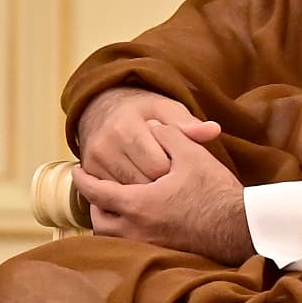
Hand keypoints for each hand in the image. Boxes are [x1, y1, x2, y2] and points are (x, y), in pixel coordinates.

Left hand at [75, 119, 251, 260]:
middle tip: (97, 189)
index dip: (83, 180)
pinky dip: (125, 233)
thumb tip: (151, 126)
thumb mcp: (191, 153)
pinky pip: (130, 245)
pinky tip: (137, 220)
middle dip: (94, 204)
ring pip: (112, 237)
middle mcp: (137, 230)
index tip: (77, 171)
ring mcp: (150, 245)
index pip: (96, 193)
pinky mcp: (164, 253)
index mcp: (138, 205)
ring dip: (109, 220)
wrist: (242, 228)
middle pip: (99, 220)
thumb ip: (166, 135)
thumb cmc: (216, 191)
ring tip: (115, 205)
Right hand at [77, 87, 220, 184]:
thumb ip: (188, 123)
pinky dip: (130, 193)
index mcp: (126, 127)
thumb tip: (213, 131)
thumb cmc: (141, 111)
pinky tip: (139, 182)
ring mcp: (94, 160)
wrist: (100, 107)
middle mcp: (106, 145)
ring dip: (146, 191)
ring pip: (128, 194)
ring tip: (155, 177)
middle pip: (143, 184)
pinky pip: (113, 195)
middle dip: (161, 184)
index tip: (178, 164)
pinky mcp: (89, 171)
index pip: (158, 166)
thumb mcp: (165, 109)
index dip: (174, 170)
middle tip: (169, 175)